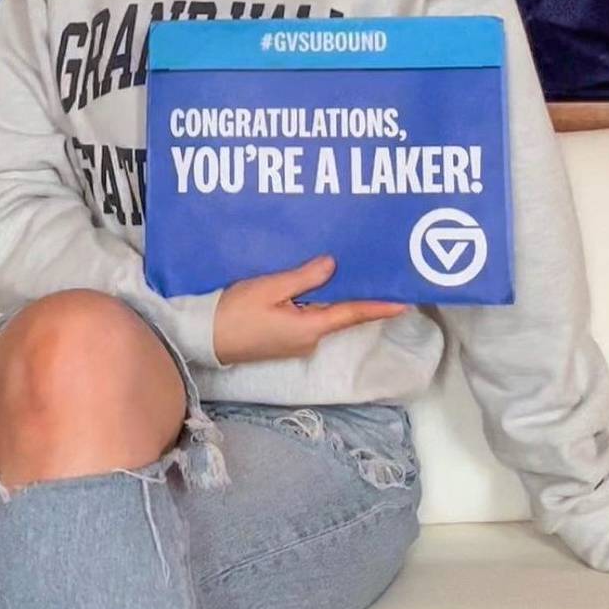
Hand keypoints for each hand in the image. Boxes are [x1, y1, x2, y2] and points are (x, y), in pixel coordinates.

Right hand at [213, 255, 406, 365]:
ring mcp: (297, 343)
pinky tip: (311, 285)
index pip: (352, 314)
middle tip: (372, 270)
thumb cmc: (234, 312)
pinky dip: (314, 302)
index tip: (404, 300)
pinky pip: (308, 319)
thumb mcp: (269, 288)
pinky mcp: (285, 340)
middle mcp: (309, 340)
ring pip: (322, 315)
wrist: (204, 338)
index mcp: (310, 327)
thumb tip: (333, 266)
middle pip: (340, 313)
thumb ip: (304, 278)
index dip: (379, 306)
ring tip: (342, 270)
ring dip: (331, 296)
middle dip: (355, 294)